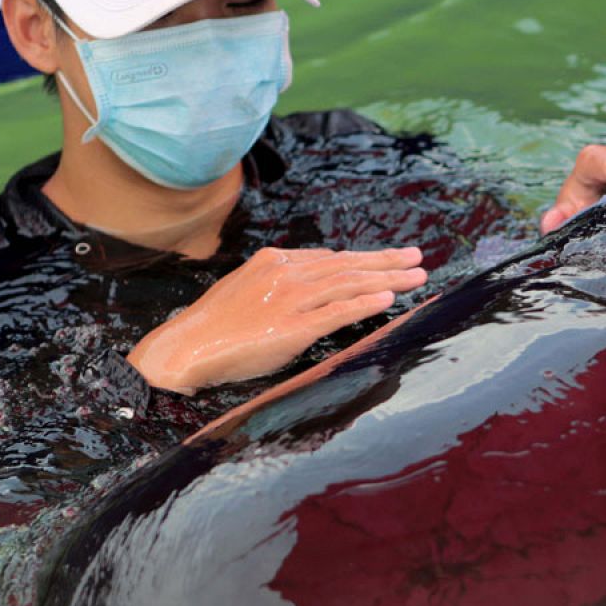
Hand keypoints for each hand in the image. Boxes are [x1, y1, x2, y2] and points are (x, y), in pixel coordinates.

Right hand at [128, 247, 426, 392]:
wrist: (187, 347)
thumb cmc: (216, 325)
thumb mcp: (248, 288)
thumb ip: (280, 282)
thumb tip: (311, 282)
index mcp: (275, 260)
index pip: (331, 258)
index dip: (364, 259)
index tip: (389, 258)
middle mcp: (286, 273)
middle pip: (347, 265)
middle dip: (386, 261)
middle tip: (418, 258)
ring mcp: (290, 299)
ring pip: (349, 284)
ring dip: (387, 279)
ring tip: (416, 277)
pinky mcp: (292, 327)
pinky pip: (336, 312)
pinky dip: (364, 303)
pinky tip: (388, 298)